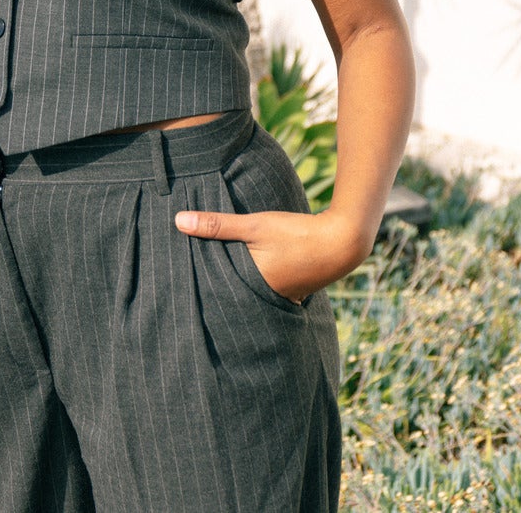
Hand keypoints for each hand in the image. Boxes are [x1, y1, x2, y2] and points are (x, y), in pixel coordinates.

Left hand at [174, 207, 367, 303]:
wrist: (343, 241)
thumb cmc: (295, 234)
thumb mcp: (253, 225)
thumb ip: (217, 225)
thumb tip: (178, 221)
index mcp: (253, 288)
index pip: (219, 287)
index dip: (202, 281)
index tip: (181, 278)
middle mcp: (268, 298)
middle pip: (236, 290)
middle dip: (220, 283)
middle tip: (193, 277)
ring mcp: (284, 296)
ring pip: (254, 287)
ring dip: (241, 279)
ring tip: (221, 271)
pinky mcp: (296, 288)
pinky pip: (270, 286)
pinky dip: (260, 277)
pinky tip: (255, 268)